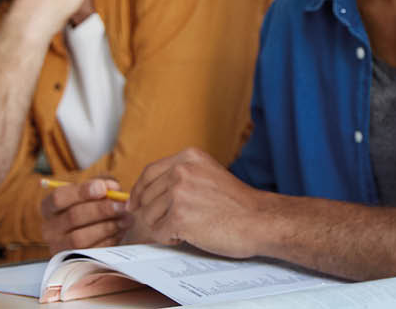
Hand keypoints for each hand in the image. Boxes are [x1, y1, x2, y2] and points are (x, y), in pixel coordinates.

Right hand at [40, 178, 132, 251]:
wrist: (94, 233)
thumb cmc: (92, 207)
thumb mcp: (94, 192)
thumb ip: (102, 186)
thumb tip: (112, 188)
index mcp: (49, 207)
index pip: (59, 198)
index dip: (82, 192)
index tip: (102, 189)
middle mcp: (50, 228)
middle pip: (73, 217)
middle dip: (101, 210)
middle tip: (122, 205)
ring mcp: (59, 247)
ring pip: (80, 238)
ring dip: (107, 227)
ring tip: (126, 218)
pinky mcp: (72, 261)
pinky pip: (90, 252)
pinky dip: (109, 240)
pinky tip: (120, 231)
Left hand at [128, 148, 269, 258]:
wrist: (259, 220)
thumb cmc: (237, 203)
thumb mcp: (207, 174)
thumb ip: (180, 175)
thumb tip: (144, 193)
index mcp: (188, 156)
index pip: (148, 173)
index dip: (139, 191)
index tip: (135, 204)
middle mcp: (182, 170)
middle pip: (146, 197)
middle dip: (156, 212)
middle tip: (179, 220)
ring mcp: (179, 192)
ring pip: (149, 216)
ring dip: (165, 226)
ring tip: (191, 225)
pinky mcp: (179, 216)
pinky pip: (158, 232)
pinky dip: (171, 238)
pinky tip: (191, 234)